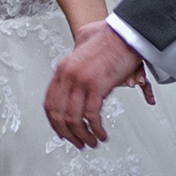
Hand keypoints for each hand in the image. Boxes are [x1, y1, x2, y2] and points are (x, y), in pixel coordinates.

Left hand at [45, 22, 151, 148]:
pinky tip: (101, 134)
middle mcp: (68, 76)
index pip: (50, 102)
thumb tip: (76, 62)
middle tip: (77, 143)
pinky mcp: (97, 87)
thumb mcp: (83, 43)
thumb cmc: (110, 36)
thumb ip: (76, 56)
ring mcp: (81, 82)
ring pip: (74, 119)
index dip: (55, 122)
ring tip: (91, 142)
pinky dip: (95, 129)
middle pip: (59, 114)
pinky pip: (91, 115)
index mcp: (62, 69)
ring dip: (82, 135)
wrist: (126, 32)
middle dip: (68, 134)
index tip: (62, 132)